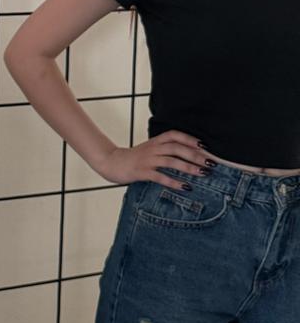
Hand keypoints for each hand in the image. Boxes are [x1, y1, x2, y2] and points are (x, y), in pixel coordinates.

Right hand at [95, 131, 213, 191]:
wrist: (111, 162)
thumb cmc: (134, 157)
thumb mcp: (150, 149)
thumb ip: (165, 149)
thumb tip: (189, 155)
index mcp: (155, 141)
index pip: (175, 135)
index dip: (190, 139)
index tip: (205, 146)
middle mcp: (153, 148)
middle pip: (177, 148)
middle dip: (195, 155)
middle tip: (210, 163)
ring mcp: (147, 160)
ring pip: (171, 161)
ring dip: (188, 167)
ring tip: (202, 173)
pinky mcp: (141, 172)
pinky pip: (160, 177)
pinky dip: (174, 182)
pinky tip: (184, 187)